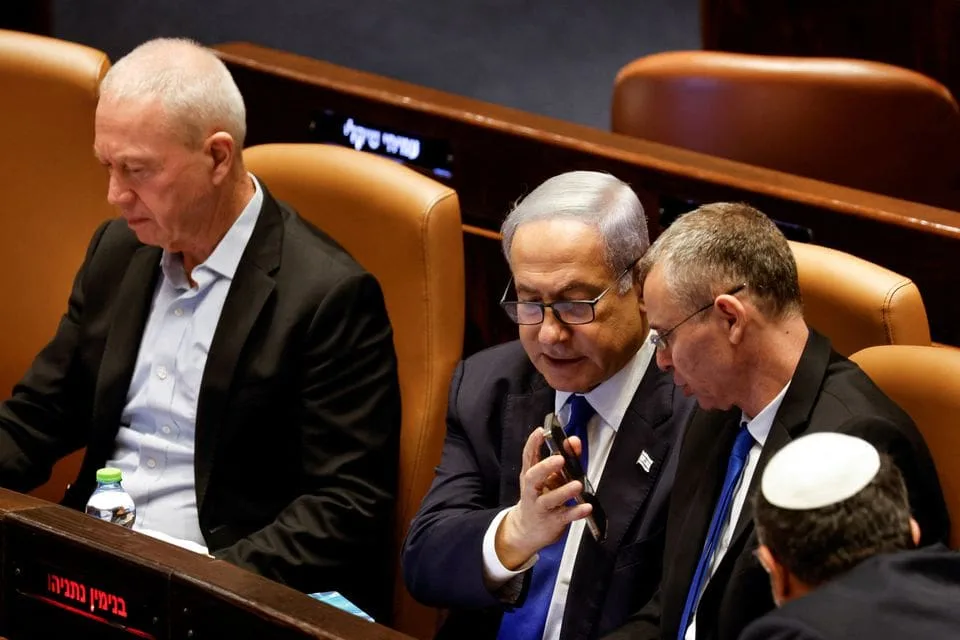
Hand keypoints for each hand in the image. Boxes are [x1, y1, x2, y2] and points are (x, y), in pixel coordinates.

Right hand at [494, 427, 591, 569]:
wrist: (528, 529)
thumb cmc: (540, 498)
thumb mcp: (548, 478)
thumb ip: (564, 458)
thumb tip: (574, 441)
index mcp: (530, 476)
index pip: (528, 456)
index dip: (533, 443)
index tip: (540, 432)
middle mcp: (532, 491)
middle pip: (533, 477)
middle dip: (545, 467)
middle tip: (559, 459)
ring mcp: (540, 507)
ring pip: (549, 500)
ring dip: (563, 491)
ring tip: (577, 484)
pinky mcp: (552, 521)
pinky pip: (564, 516)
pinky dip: (576, 512)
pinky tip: (586, 507)